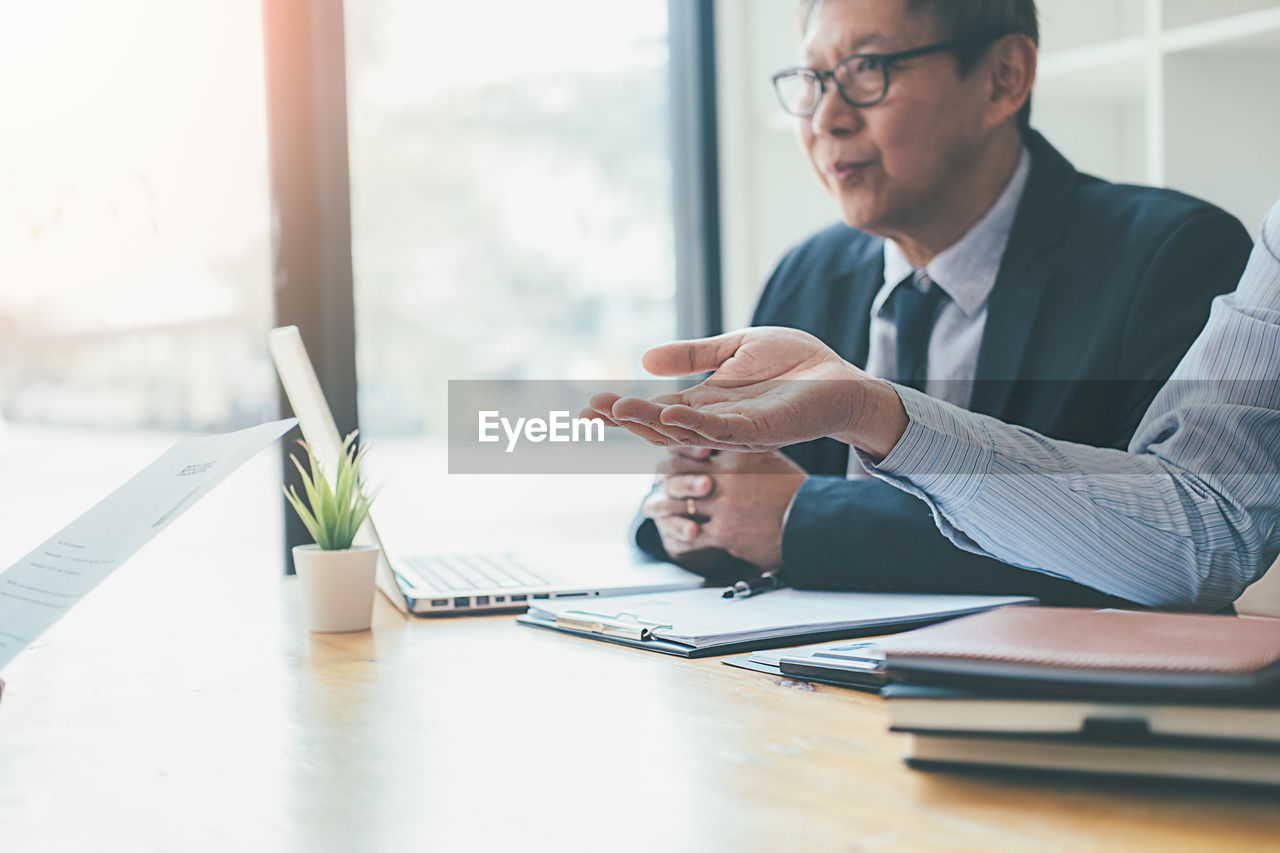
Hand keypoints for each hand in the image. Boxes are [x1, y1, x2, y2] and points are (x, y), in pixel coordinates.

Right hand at [585, 327, 908, 457]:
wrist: (843, 378)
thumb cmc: (797, 363)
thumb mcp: (735, 348)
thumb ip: (694, 355)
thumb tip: (645, 359)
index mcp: (707, 402)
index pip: (656, 408)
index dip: (623, 409)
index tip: (588, 405)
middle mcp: (715, 421)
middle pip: (661, 424)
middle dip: (626, 418)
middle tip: (591, 410)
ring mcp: (737, 429)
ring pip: (685, 431)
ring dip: (651, 421)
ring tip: (619, 409)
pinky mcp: (762, 431)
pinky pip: (722, 431)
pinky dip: (695, 424)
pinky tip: (672, 413)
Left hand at [642, 447, 805, 571]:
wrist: (812, 524)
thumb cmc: (792, 492)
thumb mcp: (768, 458)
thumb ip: (739, 449)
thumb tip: (712, 440)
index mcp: (738, 451)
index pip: (689, 442)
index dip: (674, 449)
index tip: (670, 455)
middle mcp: (727, 475)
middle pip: (675, 469)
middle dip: (663, 477)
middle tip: (657, 481)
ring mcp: (723, 505)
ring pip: (675, 500)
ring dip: (660, 506)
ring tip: (652, 508)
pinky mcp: (724, 533)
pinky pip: (688, 533)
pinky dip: (678, 534)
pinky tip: (676, 534)